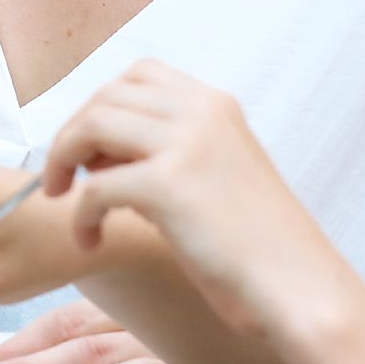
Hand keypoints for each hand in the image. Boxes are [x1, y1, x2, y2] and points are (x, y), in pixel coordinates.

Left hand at [39, 61, 348, 335]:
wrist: (301, 289)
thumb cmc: (257, 247)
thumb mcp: (216, 174)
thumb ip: (168, 151)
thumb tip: (96, 154)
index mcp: (217, 105)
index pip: (139, 75)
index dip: (103, 106)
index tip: (94, 148)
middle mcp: (202, 111)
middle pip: (105, 96)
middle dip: (74, 133)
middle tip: (68, 178)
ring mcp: (187, 144)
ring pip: (91, 126)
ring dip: (63, 160)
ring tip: (65, 200)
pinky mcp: (169, 185)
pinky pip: (94, 187)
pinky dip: (80, 215)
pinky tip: (89, 241)